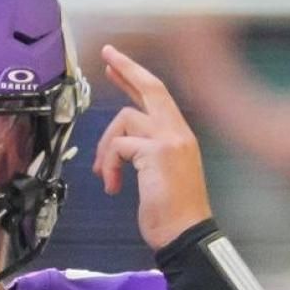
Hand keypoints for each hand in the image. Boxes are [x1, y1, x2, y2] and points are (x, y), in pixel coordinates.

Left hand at [91, 44, 213, 251]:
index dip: (136, 76)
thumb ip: (146, 151)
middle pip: (151, 88)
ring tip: (104, 174)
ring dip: (105, 147)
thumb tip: (120, 143)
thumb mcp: (161, 173)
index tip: (117, 64)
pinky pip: (119, 145)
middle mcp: (178, 132)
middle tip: (108, 54)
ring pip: (125, 119)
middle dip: (126, 68)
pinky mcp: (156, 153)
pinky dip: (108, 165)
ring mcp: (168, 140)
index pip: (158, 95)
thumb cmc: (172, 213)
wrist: (185, 234)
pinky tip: (112, 185)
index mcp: (180, 136)